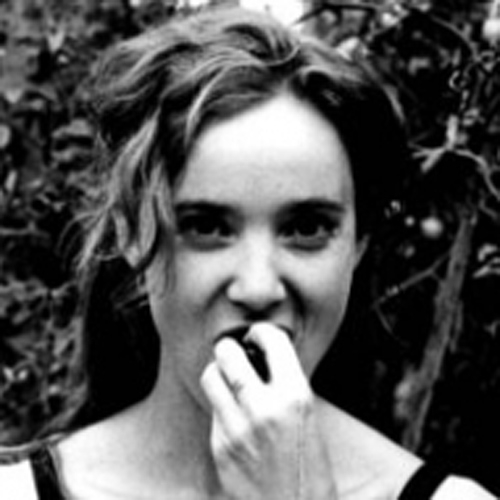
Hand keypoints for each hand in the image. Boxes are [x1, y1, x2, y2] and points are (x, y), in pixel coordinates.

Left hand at [200, 323, 336, 499]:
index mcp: (295, 397)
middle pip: (227, 353)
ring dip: (219, 372)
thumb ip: (285, 385)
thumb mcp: (309, 419)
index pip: (271, 341)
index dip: (262, 332)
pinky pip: (213, 410)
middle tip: (236, 351)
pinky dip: (221, 404)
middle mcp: (263, 409)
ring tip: (231, 379)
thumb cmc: (311, 470)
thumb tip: (261, 356)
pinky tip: (235, 415)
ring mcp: (237, 429)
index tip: (258, 336)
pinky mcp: (219, 447)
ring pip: (210, 376)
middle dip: (230, 347)